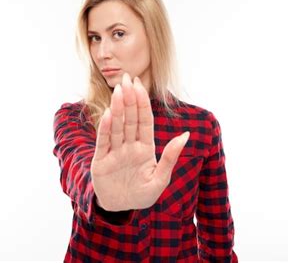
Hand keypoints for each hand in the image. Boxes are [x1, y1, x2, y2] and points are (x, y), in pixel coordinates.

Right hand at [91, 72, 189, 211]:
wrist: (120, 209)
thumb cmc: (141, 194)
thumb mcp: (160, 179)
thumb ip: (170, 157)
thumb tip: (186, 134)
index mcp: (145, 148)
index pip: (144, 121)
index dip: (143, 103)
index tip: (140, 85)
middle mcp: (129, 146)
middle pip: (130, 119)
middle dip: (129, 99)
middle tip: (127, 78)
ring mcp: (115, 152)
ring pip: (117, 127)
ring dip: (118, 109)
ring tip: (118, 90)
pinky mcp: (101, 161)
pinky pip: (104, 142)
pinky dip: (106, 129)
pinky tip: (108, 115)